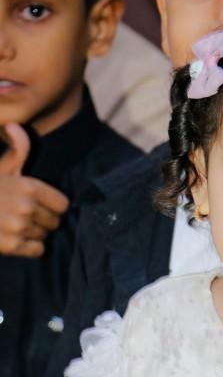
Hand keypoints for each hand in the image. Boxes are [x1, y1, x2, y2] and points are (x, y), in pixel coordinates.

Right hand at [0, 124, 68, 257]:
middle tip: (24, 217)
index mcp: (29, 186)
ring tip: (16, 226)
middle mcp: (27, 206)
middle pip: (54, 222)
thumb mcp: (1, 168)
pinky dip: (29, 247)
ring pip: (44, 236)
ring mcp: (20, 227)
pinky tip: (16, 239)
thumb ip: (17, 150)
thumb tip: (16, 125)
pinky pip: (38, 250)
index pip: (62, 204)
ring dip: (34, 233)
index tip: (39, 206)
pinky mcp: (12, 246)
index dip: (52, 206)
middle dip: (42, 221)